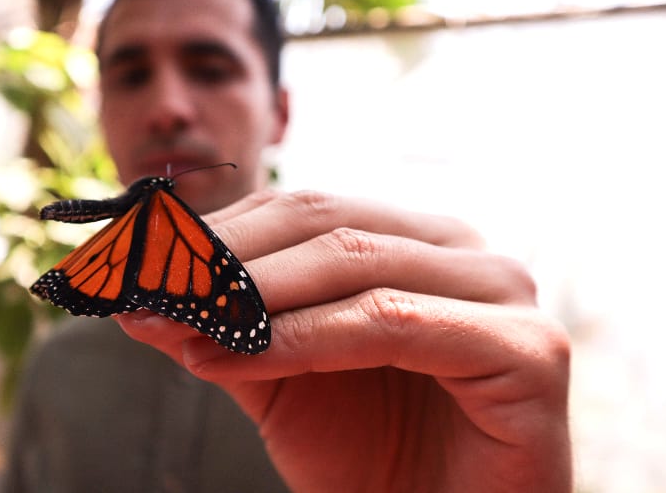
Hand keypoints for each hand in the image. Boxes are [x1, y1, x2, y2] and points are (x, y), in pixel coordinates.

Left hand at [117, 190, 571, 492]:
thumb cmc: (371, 456)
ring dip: (250, 296)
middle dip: (223, 259)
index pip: (304, 209)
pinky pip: (389, 322)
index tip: (136, 262)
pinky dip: (302, 338)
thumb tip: (141, 294)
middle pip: (325, 222)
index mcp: (416, 240)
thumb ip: (225, 327)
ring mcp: (504, 291)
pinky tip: (231, 358)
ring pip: (355, 264)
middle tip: (143, 288)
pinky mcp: (529, 348)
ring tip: (176, 325)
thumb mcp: (279, 376)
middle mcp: (465, 250)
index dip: (217, 232)